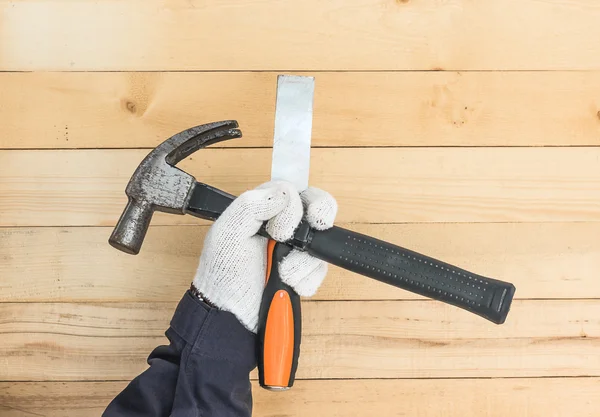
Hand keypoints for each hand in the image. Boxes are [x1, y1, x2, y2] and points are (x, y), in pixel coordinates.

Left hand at [192, 181, 336, 332]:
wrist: (230, 316)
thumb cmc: (221, 274)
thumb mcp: (227, 233)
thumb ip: (251, 206)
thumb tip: (283, 193)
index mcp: (261, 211)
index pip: (291, 190)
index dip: (296, 201)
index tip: (285, 223)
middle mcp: (281, 227)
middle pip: (315, 206)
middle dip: (318, 216)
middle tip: (310, 228)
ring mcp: (293, 250)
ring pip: (318, 241)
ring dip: (302, 259)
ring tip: (282, 272)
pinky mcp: (303, 273)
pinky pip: (320, 268)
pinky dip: (307, 278)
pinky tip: (289, 284)